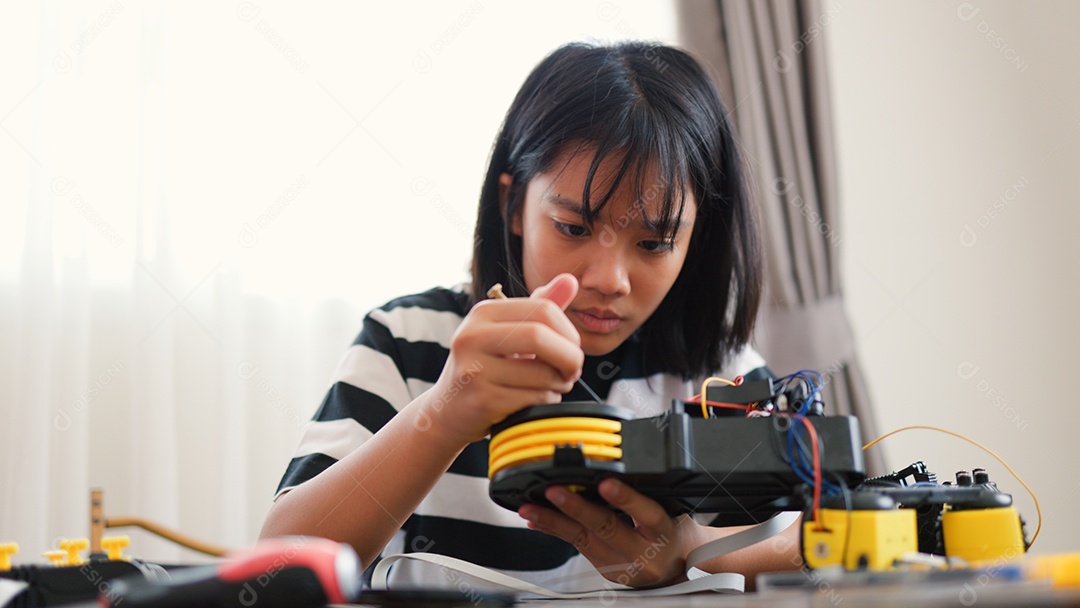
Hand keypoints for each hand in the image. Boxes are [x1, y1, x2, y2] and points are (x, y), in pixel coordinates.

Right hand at [423, 273, 584, 445]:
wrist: (448, 410)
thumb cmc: (485, 367)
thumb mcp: (508, 332)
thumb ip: (540, 307)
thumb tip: (571, 279)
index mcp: (483, 313)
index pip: (543, 309)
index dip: (569, 331)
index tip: (572, 348)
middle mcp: (473, 336)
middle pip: (540, 337)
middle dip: (570, 357)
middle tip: (573, 370)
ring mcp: (474, 370)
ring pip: (542, 373)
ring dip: (561, 383)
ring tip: (554, 385)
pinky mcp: (481, 401)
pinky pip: (534, 399)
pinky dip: (547, 400)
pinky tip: (536, 399)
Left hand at [517, 478, 705, 587]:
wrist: (677, 568)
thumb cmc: (672, 532)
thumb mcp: (672, 510)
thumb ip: (647, 492)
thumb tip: (615, 465)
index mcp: (664, 532)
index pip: (647, 513)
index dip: (625, 499)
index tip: (606, 483)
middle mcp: (642, 552)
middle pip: (607, 528)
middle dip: (576, 509)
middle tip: (554, 492)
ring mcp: (622, 565)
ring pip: (584, 541)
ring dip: (554, 522)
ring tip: (532, 509)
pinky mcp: (606, 570)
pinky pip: (577, 548)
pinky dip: (555, 531)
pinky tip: (537, 521)